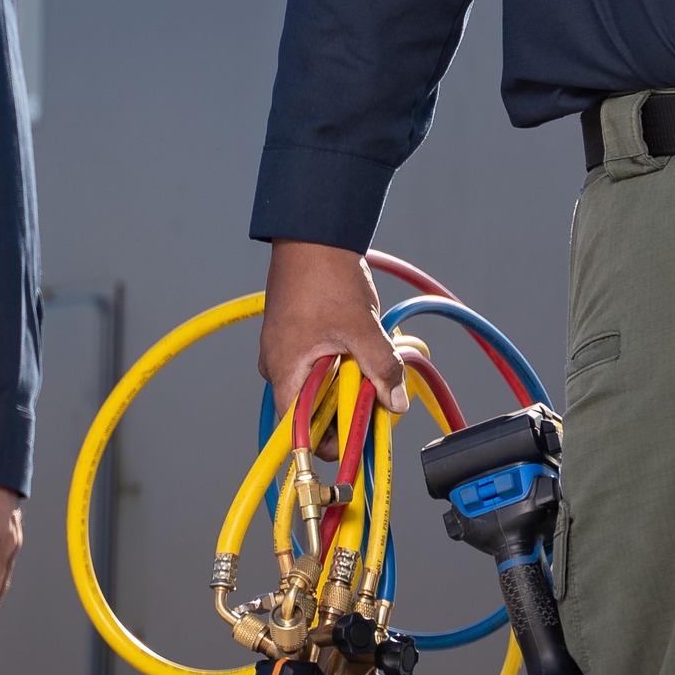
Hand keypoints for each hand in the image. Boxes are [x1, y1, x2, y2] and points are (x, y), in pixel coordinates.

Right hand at [259, 241, 408, 419]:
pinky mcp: (297, 334)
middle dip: (349, 404)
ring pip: (321, 383)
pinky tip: (365, 342)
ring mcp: (286, 348)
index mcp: (284, 371)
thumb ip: (381, 368)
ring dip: (351, 378)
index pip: (298, 431)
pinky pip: (321, 361)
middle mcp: (278, 365)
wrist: (314, 232)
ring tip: (376, 358)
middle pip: (313, 409)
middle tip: (379, 391)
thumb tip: (396, 402)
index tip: (358, 435)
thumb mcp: (361, 328)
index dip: (329, 441)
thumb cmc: (325, 275)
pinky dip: (345, 358)